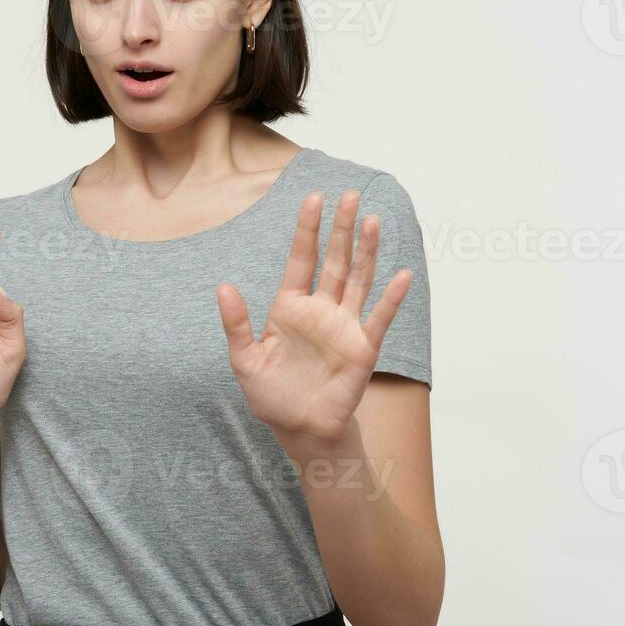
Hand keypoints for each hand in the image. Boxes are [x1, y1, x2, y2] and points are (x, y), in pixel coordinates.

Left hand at [216, 189, 411, 447]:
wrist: (300, 430)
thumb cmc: (271, 396)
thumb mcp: (245, 360)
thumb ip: (236, 325)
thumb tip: (223, 287)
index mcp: (290, 307)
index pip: (301, 260)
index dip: (307, 230)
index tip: (313, 198)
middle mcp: (320, 310)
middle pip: (334, 261)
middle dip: (340, 229)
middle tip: (348, 195)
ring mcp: (344, 326)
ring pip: (358, 280)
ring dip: (367, 251)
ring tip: (373, 220)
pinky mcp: (363, 348)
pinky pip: (379, 318)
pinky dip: (391, 298)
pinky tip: (402, 274)